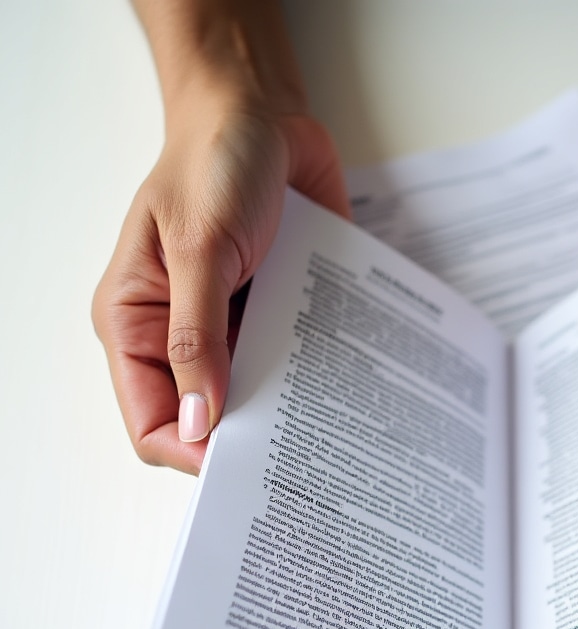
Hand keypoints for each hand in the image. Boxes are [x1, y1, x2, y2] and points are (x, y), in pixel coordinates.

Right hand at [93, 104, 348, 473]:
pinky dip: (318, 378)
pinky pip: (295, 366)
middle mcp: (182, 337)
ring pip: (257, 400)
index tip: (245, 470)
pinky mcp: (275, 316)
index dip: (193, 454)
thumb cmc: (215, 165)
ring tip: (332, 432)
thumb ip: (199, 336)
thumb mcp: (201, 248)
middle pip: (208, 421)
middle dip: (249, 442)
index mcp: (136, 323)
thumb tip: (200, 420)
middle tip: (301, 462)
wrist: (263, 117)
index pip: (151, 422)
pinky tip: (347, 388)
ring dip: (290, 413)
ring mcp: (232, 330)